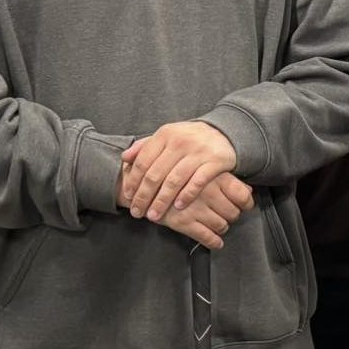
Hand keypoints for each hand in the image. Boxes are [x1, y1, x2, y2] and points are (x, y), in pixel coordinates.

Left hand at [120, 121, 236, 221]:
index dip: (133, 181)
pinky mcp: (215, 161)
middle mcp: (180, 142)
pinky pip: (198, 182)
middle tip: (138, 212)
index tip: (128, 197)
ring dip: (162, 201)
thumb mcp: (167, 136)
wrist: (224, 132)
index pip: (143, 162)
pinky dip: (187, 195)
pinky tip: (178, 206)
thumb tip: (124, 157)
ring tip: (154, 215)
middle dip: (144, 196)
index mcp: (165, 134)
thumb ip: (145, 146)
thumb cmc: (189, 138)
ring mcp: (198, 151)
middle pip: (156, 174)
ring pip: (174, 181)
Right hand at [151, 173, 254, 249]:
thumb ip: (227, 179)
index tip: (244, 206)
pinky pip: (206, 237)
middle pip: (234, 212)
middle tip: (226, 214)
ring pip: (222, 225)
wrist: (143, 181)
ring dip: (222, 227)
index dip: (246, 203)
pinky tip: (216, 242)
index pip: (243, 195)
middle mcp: (208, 192)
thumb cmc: (176, 174)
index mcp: (214, 176)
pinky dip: (214, 242)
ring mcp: (195, 208)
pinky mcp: (183, 222)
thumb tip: (249, 190)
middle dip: (231, 216)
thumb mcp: (201, 169)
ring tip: (217, 224)